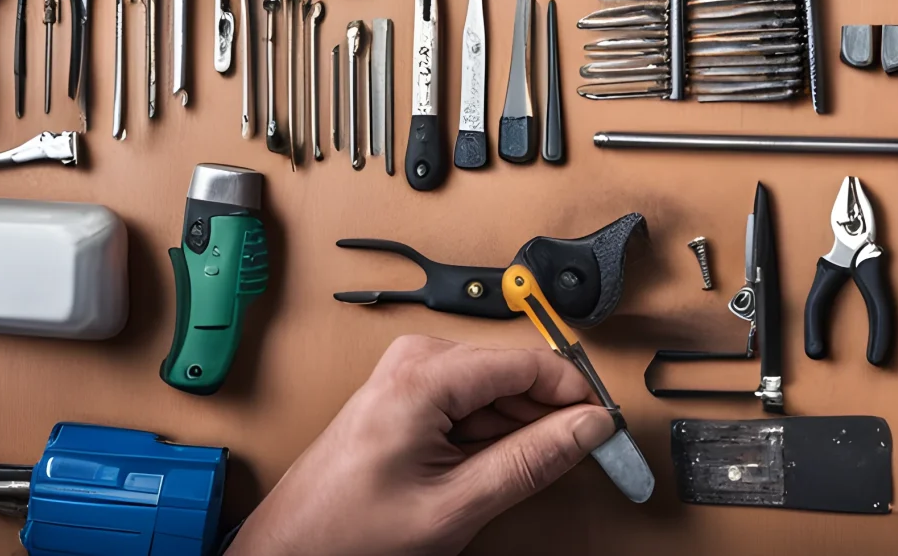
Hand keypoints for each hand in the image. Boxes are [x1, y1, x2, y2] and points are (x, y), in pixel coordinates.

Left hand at [231, 336, 614, 555]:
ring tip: (517, 477)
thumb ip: (530, 462)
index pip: (531, 363)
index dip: (577, 396)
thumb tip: (587, 428)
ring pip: (499, 391)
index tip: (606, 429)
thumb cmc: (348, 531)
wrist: (291, 549)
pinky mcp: (410, 394)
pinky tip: (487, 472)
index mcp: (425, 374)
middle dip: (550, 417)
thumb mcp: (456, 505)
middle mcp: (417, 360)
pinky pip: (473, 403)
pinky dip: (492, 436)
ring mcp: (411, 375)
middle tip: (582, 458)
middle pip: (517, 374)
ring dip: (519, 431)